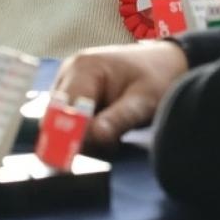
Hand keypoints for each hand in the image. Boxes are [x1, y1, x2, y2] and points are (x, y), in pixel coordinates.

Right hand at [53, 41, 187, 145]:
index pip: (63, 109)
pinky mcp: (74, 91)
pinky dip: (84, 130)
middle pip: (55, 116)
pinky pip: (68, 117)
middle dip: (75, 137)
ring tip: (112, 138)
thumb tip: (95, 137)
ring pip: (59, 120)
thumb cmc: (157, 77)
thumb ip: (118, 119)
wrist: (165, 63)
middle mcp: (69, 71)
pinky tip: (107, 131)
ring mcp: (69, 80)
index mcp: (84, 68)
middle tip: (106, 148)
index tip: (81, 156)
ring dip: (81, 136)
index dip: (69, 135)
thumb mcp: (143, 101)